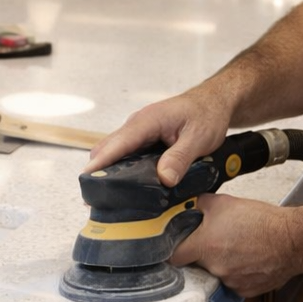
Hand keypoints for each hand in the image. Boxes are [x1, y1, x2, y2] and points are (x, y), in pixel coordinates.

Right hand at [84, 88, 235, 185]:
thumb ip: (180, 158)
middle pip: (108, 149)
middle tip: (96, 199)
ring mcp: (138, 132)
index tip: (88, 178)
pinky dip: (121, 170)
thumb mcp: (199, 138)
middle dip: (98, 172)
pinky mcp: (143, 140)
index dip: (102, 162)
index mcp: (148, 121)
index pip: (118, 143)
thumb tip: (164, 178)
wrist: (214, 102)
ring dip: (109, 172)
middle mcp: (137, 125)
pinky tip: (126, 187)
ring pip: (115, 153)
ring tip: (106, 198)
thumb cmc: (207, 114)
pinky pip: (126, 155)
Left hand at [170, 192, 299, 296]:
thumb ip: (201, 204)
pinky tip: (250, 259)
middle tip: (218, 239)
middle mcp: (214, 268)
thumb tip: (191, 204)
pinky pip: (235, 282)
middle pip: (198, 264)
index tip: (177, 246)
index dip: (175, 250)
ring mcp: (230, 282)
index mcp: (204, 247)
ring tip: (240, 247)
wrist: (293, 240)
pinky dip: (239, 273)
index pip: (174, 256)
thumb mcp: (225, 202)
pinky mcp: (245, 291)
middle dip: (204, 253)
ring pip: (218, 273)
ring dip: (224, 262)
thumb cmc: (263, 222)